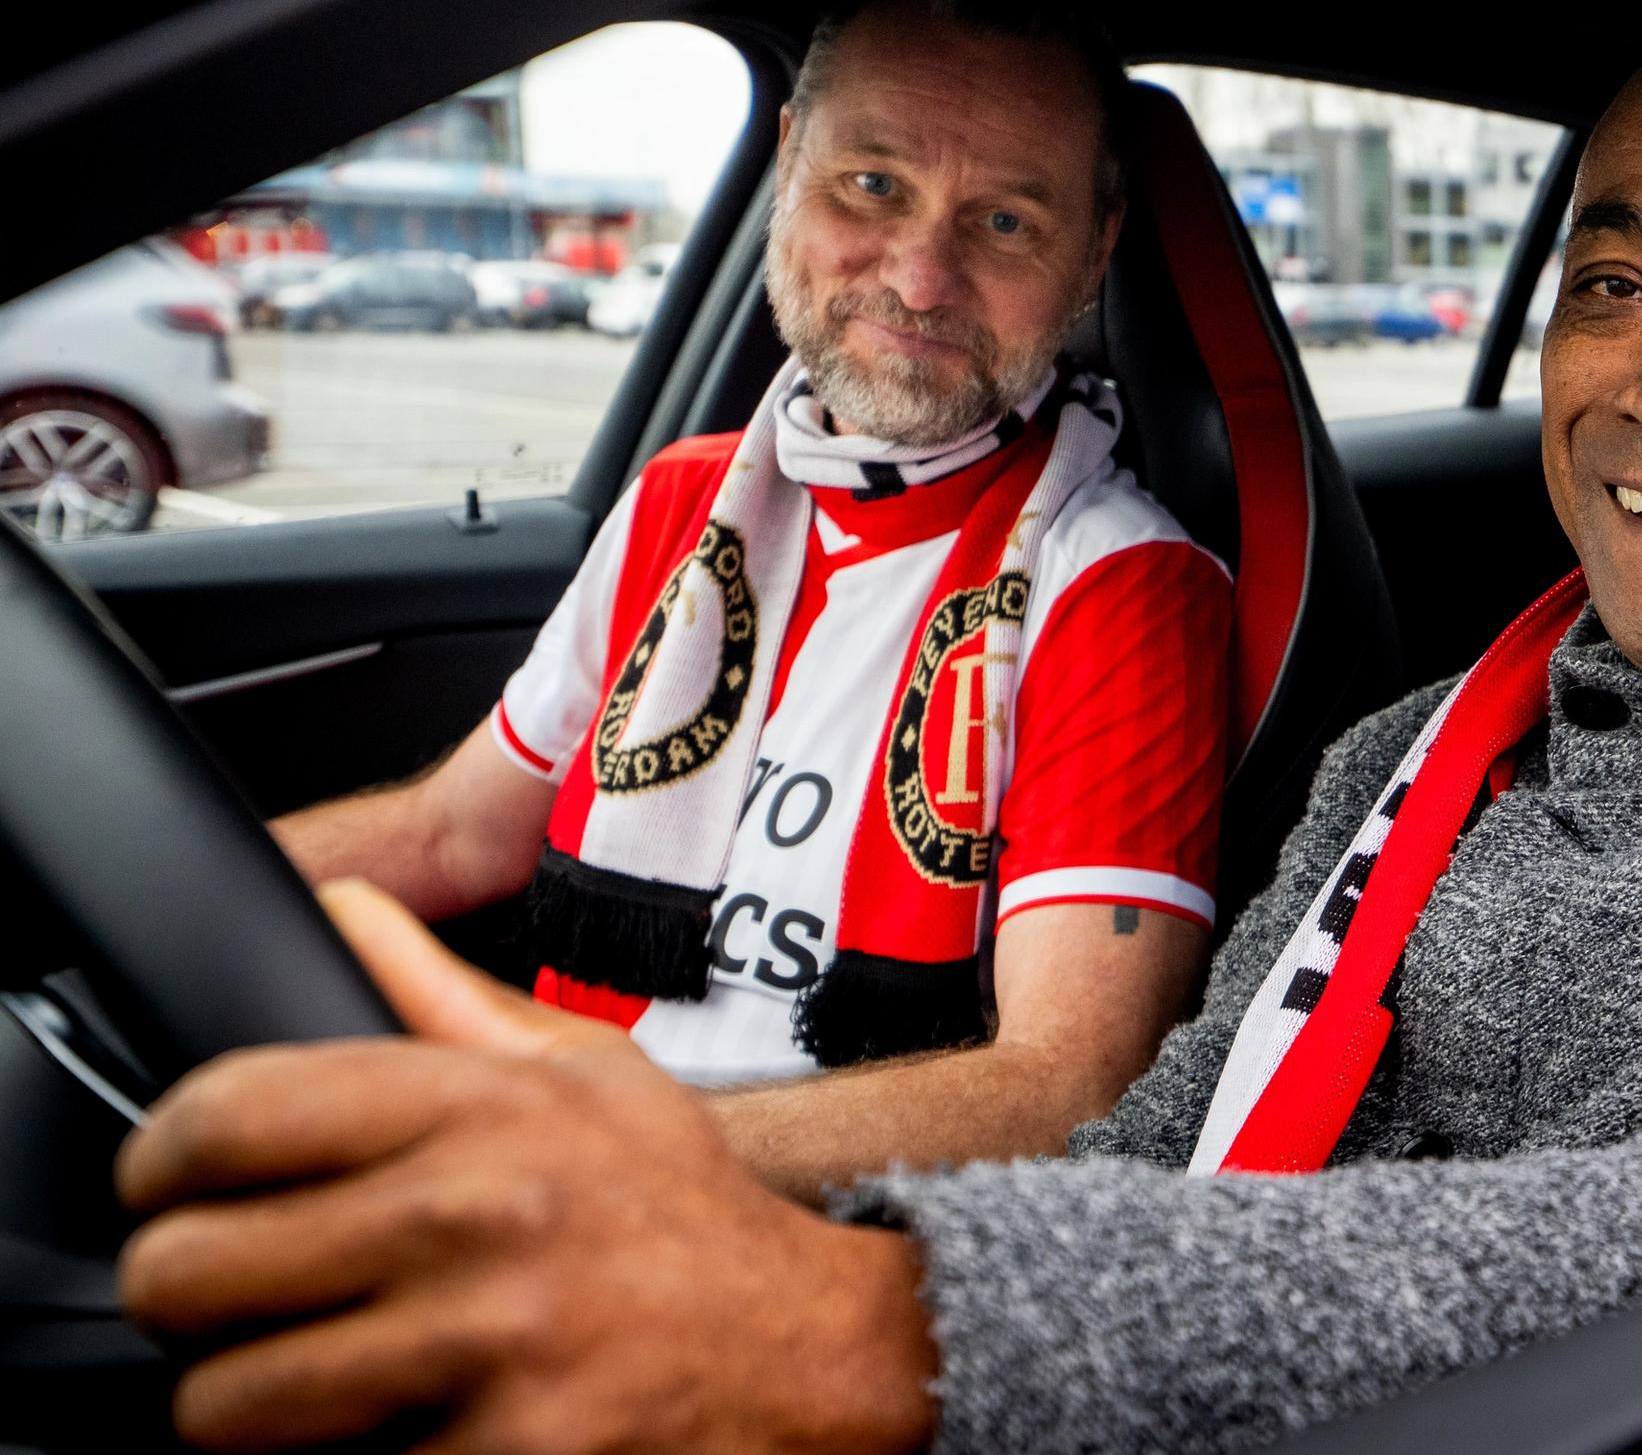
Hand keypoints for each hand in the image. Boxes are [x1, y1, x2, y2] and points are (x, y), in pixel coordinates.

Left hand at [115, 880, 939, 1453]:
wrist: (813, 1353)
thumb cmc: (686, 1217)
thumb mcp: (590, 1077)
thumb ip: (443, 1004)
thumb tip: (340, 909)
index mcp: (485, 1109)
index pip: (223, 1117)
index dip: (158, 1164)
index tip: (166, 1194)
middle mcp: (479, 1218)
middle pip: (190, 1272)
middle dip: (190, 1300)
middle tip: (232, 1306)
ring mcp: (486, 1349)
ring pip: (228, 1405)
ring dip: (247, 1407)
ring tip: (303, 1383)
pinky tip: (400, 1429)